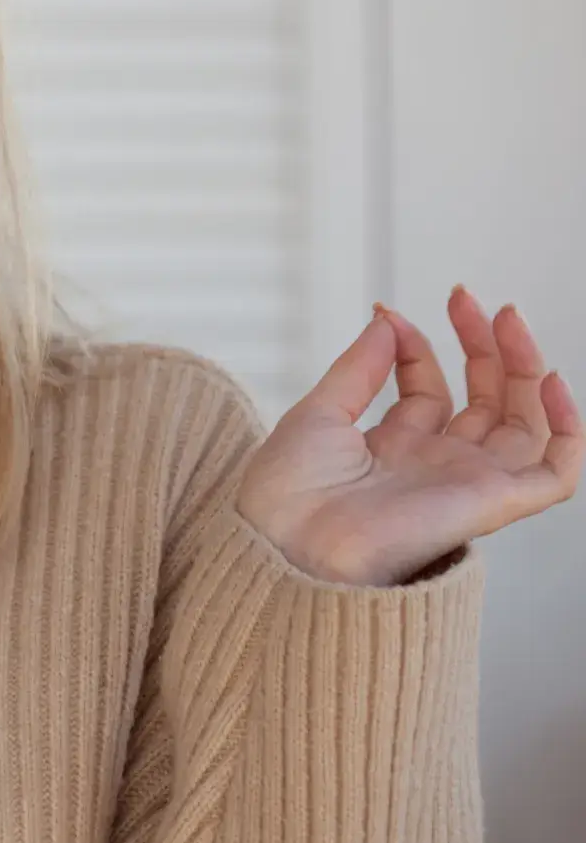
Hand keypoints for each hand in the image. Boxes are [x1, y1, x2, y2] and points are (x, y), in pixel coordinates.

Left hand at [236, 286, 581, 586]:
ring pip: (524, 424)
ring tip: (506, 318)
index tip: (389, 315)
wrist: (285, 544)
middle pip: (483, 400)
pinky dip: (567, 430)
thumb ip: (360, 367)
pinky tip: (548, 381)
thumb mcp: (318, 414)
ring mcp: (465, 483)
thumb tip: (387, 318)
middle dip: (482, 345)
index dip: (415, 347)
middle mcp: (434, 466)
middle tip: (467, 298)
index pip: (427, 391)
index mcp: (391, 450)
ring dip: (525, 368)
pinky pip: (555, 473)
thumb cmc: (287, 494)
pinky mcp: (490, 505)